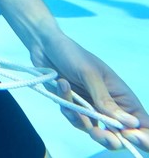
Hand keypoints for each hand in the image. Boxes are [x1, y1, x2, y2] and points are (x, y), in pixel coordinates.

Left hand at [32, 34, 148, 151]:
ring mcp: (90, 106)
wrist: (44, 45)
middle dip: (108, 138)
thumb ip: (105, 100)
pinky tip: (61, 86)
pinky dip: (67, 109)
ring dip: (81, 121)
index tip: (130, 137)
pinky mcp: (73, 106)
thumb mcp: (89, 74)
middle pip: (118, 135)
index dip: (142, 136)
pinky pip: (75, 120)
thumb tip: (131, 124)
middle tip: (95, 132)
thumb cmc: (71, 54)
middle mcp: (108, 104)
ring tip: (70, 104)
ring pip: (94, 131)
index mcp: (120, 94)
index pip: (141, 122)